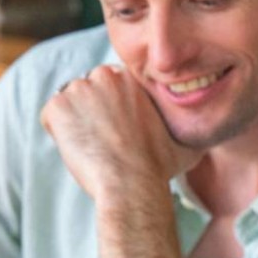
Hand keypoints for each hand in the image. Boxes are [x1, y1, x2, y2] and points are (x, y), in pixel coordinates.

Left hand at [40, 67, 196, 207]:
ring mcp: (78, 88)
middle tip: (102, 142)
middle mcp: (106, 74)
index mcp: (132, 78)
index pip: (110, 85)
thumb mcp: (186, 142)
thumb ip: (188, 127)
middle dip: (90, 112)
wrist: (132, 184)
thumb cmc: (159, 168)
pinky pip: (50, 117)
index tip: (116, 131)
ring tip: (91, 148)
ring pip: (68, 103)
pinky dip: (57, 133)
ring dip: (74, 122)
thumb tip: (207, 129)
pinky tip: (78, 150)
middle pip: (87, 90)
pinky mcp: (57, 105)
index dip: (110, 110)